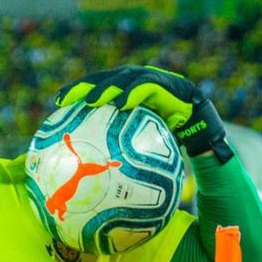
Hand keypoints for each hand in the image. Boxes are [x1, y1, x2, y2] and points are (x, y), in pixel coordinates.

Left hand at [54, 65, 233, 162]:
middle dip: (86, 85)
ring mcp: (158, 83)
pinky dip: (134, 94)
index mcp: (129, 97)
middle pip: (107, 79)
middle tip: (66, 99)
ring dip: (107, 87)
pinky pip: (150, 87)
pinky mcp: (173, 86)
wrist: (205, 141)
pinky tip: (120, 105)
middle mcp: (141, 85)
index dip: (77, 91)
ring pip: (126, 78)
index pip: (98, 89)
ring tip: (91, 101)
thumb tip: (85, 183)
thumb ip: (115, 159)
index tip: (57, 103)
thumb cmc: (170, 151)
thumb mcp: (139, 155)